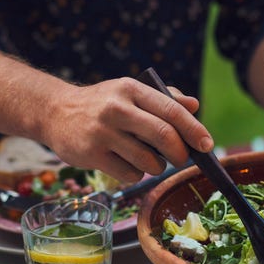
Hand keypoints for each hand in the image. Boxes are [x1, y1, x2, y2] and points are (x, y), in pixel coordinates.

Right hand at [43, 77, 213, 182]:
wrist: (55, 112)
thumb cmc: (101, 103)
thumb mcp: (129, 92)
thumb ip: (163, 98)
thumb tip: (194, 105)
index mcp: (131, 89)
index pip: (171, 109)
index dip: (193, 129)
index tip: (207, 145)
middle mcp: (117, 108)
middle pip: (164, 136)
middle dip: (180, 154)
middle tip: (181, 159)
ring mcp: (102, 133)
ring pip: (148, 161)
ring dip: (156, 166)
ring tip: (147, 159)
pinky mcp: (91, 155)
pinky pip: (129, 174)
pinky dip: (135, 174)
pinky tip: (124, 163)